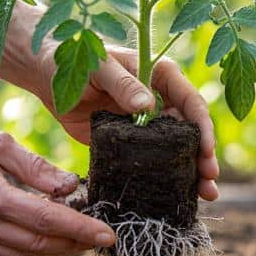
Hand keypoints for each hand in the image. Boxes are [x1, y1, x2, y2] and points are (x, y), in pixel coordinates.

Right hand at [0, 114, 116, 255]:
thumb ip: (36, 168)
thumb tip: (72, 187)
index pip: (44, 220)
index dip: (80, 229)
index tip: (108, 235)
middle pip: (36, 245)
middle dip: (74, 244)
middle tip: (99, 237)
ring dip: (55, 251)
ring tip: (80, 239)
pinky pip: (2, 254)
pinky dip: (30, 250)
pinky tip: (48, 238)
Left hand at [37, 47, 218, 200]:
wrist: (46, 72)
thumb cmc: (73, 59)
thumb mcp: (98, 67)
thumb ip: (123, 84)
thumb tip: (148, 105)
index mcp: (160, 76)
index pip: (190, 102)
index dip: (202, 127)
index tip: (206, 150)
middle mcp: (160, 99)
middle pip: (191, 130)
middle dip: (204, 155)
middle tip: (210, 180)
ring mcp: (146, 123)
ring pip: (176, 149)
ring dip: (191, 171)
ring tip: (206, 195)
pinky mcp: (129, 141)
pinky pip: (151, 160)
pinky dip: (165, 177)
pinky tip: (175, 195)